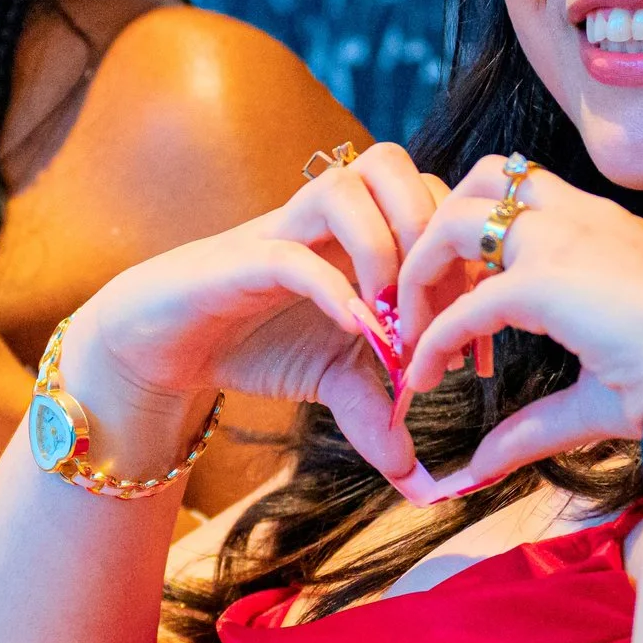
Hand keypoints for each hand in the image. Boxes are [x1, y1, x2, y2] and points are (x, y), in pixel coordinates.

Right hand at [61, 143, 450, 501]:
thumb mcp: (331, 380)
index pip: (431, 200)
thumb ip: (376, 412)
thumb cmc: (256, 342)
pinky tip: (355, 331)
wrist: (166, 346)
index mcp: (358, 229)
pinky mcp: (239, 261)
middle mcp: (323, 217)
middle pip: (395, 167)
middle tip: (438, 320)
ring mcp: (280, 230)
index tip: (476, 344)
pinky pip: (290, 253)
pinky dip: (331, 286)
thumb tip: (416, 476)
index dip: (464, 262)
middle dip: (431, 239)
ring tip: (394, 321)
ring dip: (383, 248)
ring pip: (344, 185)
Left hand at [391, 156, 642, 497]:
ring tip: (410, 330)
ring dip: (420, 270)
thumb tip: (481, 465)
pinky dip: (433, 339)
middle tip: (421, 301)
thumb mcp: (591, 396)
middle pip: (480, 179)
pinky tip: (424, 376)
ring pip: (457, 219)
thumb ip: (532, 424)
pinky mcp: (547, 282)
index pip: (521, 195)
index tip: (457, 305)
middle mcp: (581, 219)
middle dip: (436, 232)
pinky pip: (465, 305)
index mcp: (602, 229)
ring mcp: (564, 243)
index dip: (476, 243)